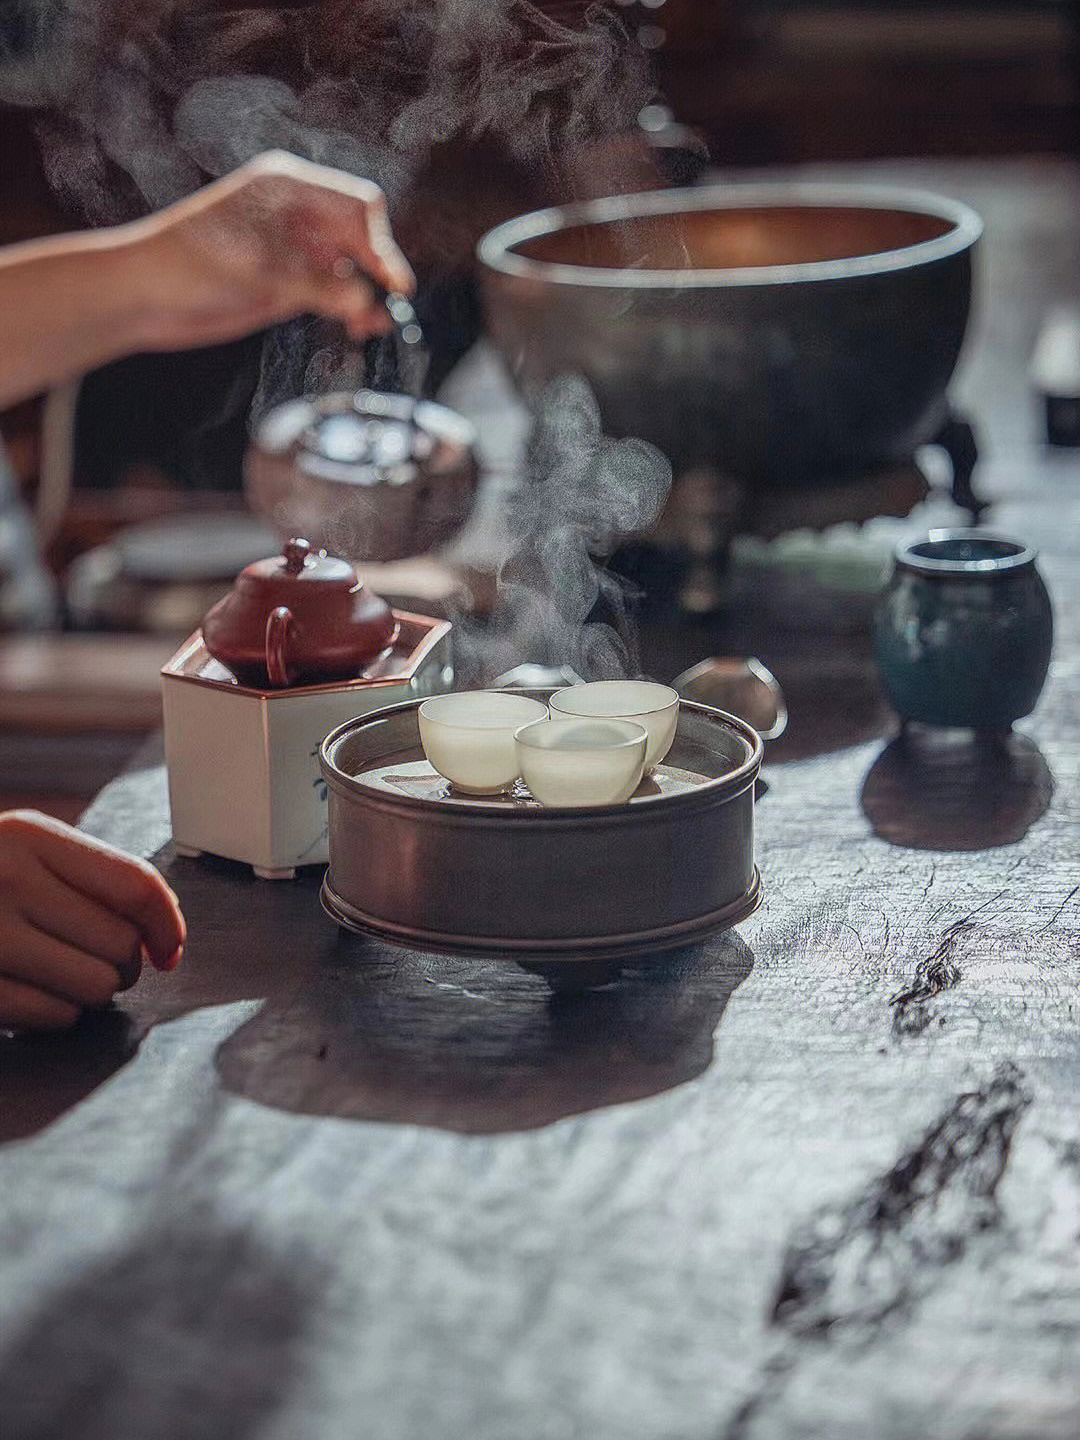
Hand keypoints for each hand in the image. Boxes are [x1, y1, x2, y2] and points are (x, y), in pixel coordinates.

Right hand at [0, 811, 185, 1030]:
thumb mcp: (22, 852)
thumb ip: (89, 876)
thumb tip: (165, 931)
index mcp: (30, 837)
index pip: (135, 884)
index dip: (167, 925)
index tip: (168, 950)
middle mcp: (7, 879)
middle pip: (121, 943)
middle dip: (122, 964)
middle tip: (94, 961)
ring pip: (95, 985)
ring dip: (90, 993)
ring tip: (62, 978)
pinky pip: (53, 1015)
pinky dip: (56, 1015)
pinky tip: (35, 996)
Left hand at [129, 150, 415, 351]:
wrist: (143, 296)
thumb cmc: (188, 266)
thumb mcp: (258, 274)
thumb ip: (315, 287)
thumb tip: (364, 302)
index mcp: (288, 187)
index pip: (357, 205)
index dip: (379, 242)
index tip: (391, 282)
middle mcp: (296, 214)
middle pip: (360, 236)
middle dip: (377, 270)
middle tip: (388, 308)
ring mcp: (293, 250)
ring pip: (350, 268)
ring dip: (366, 295)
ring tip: (372, 326)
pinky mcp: (287, 283)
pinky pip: (332, 293)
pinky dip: (348, 309)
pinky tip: (357, 327)